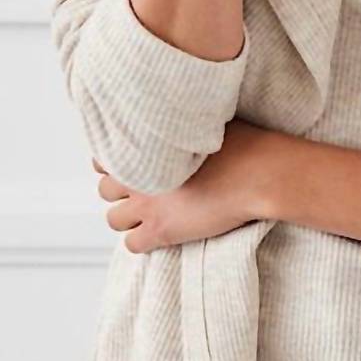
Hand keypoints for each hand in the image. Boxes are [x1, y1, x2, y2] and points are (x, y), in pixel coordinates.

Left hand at [91, 121, 279, 252]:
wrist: (257, 175)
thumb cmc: (242, 145)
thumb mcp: (205, 122)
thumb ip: (179, 124)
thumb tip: (180, 115)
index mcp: (145, 147)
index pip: (103, 159)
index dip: (118, 166)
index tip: (134, 169)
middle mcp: (138, 177)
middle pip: (104, 191)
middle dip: (120, 193)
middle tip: (144, 193)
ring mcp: (148, 206)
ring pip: (113, 220)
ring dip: (128, 219)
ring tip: (150, 216)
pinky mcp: (162, 232)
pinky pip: (133, 245)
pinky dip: (142, 242)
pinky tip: (160, 234)